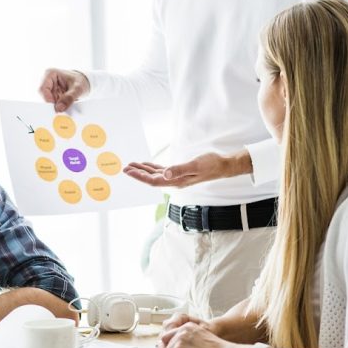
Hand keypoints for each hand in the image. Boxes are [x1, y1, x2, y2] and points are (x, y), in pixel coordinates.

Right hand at [38, 68, 89, 111]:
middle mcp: (46, 80)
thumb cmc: (80, 81)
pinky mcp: (51, 95)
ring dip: (56, 106)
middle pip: (44, 96)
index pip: (43, 89)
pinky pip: (51, 104)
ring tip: (66, 106)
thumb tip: (59, 108)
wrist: (83, 82)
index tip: (57, 108)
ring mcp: (48, 88)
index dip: (48, 100)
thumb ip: (69, 97)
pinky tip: (65, 106)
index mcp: (50, 73)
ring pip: (47, 102)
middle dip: (53, 104)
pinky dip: (58, 107)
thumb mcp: (78, 89)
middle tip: (62, 110)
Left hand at [124, 151, 250, 188]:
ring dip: (143, 171)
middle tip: (124, 168)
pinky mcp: (179, 173)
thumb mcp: (195, 166)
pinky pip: (162, 171)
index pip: (153, 181)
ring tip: (131, 166)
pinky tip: (146, 165)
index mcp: (177, 182)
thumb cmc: (211, 165)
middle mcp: (175, 182)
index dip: (140, 177)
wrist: (223, 166)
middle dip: (137, 174)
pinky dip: (152, 168)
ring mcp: (177, 178)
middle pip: (151, 179)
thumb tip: (164, 175)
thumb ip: (180, 170)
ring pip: (155, 175)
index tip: (128, 171)